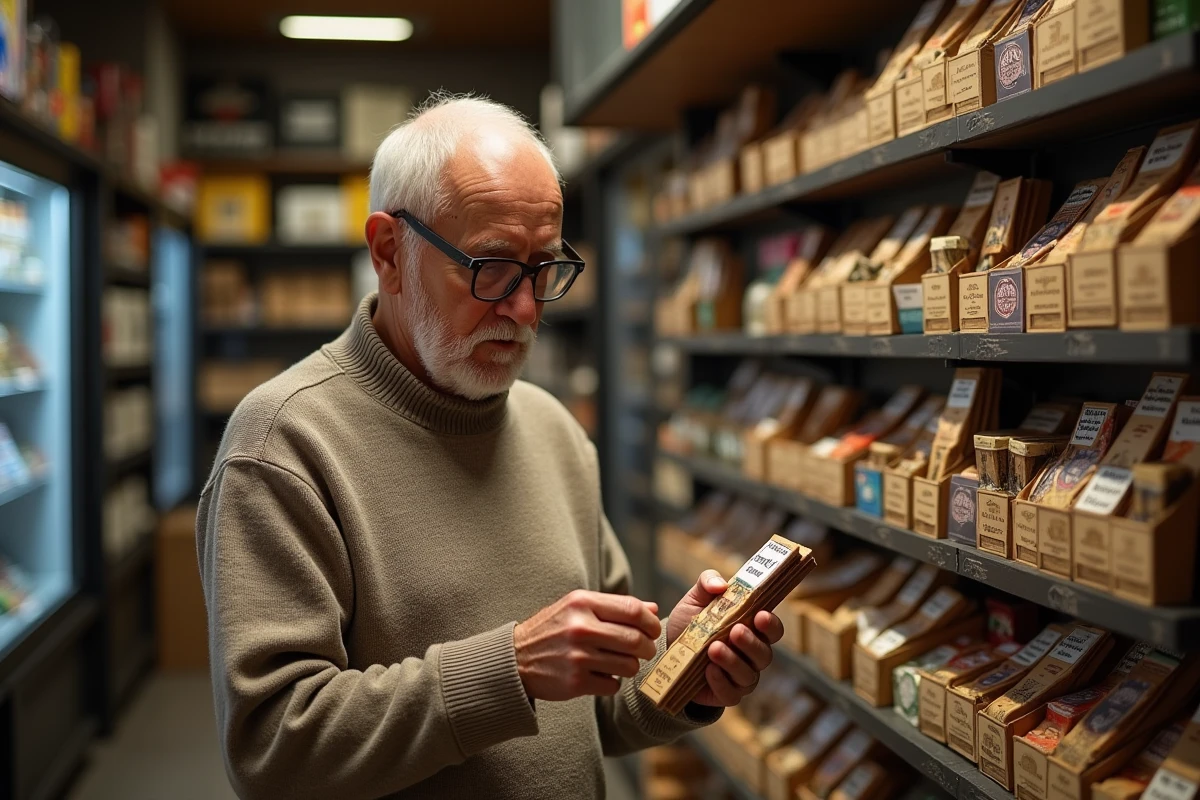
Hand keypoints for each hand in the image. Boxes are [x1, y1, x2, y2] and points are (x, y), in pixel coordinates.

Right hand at [514, 590, 660, 700]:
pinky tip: (600, 675)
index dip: (650, 622)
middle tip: (645, 650)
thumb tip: (653, 609)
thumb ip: (615, 607)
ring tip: (619, 662)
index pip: (632, 610)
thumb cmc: (553, 629)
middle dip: (647, 647)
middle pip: (635, 640)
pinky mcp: (575, 682)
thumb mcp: (578, 607)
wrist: (515, 658)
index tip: (653, 630)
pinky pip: (613, 685)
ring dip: (631, 666)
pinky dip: (612, 682)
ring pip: (628, 665)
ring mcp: (578, 657)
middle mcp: (580, 628)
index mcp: (582, 603)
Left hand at [667, 570, 784, 707]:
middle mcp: (751, 654)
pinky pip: (732, 693)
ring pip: (748, 674)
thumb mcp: (695, 598)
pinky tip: (709, 671)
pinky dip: (721, 682)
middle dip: (751, 643)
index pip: (773, 629)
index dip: (771, 625)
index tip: (760, 615)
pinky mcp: (726, 693)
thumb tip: (720, 584)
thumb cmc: (689, 621)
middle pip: (764, 654)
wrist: (667, 649)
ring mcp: (740, 676)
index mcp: (751, 628)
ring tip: (713, 649)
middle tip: (735, 631)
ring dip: (732, 661)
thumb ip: (708, 582)